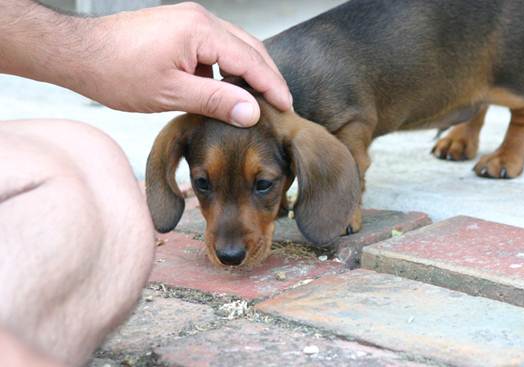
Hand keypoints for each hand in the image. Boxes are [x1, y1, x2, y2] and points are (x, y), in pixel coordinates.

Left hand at [85, 3, 291, 125]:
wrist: (80, 54)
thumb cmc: (117, 71)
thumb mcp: (170, 93)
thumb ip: (215, 101)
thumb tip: (251, 112)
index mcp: (201, 31)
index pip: (251, 60)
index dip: (272, 86)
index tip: (287, 107)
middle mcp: (200, 19)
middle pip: (249, 48)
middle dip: (267, 77)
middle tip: (281, 104)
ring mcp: (190, 22)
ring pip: (235, 47)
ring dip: (250, 73)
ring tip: (260, 100)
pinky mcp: (181, 30)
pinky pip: (216, 49)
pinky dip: (229, 69)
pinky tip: (229, 90)